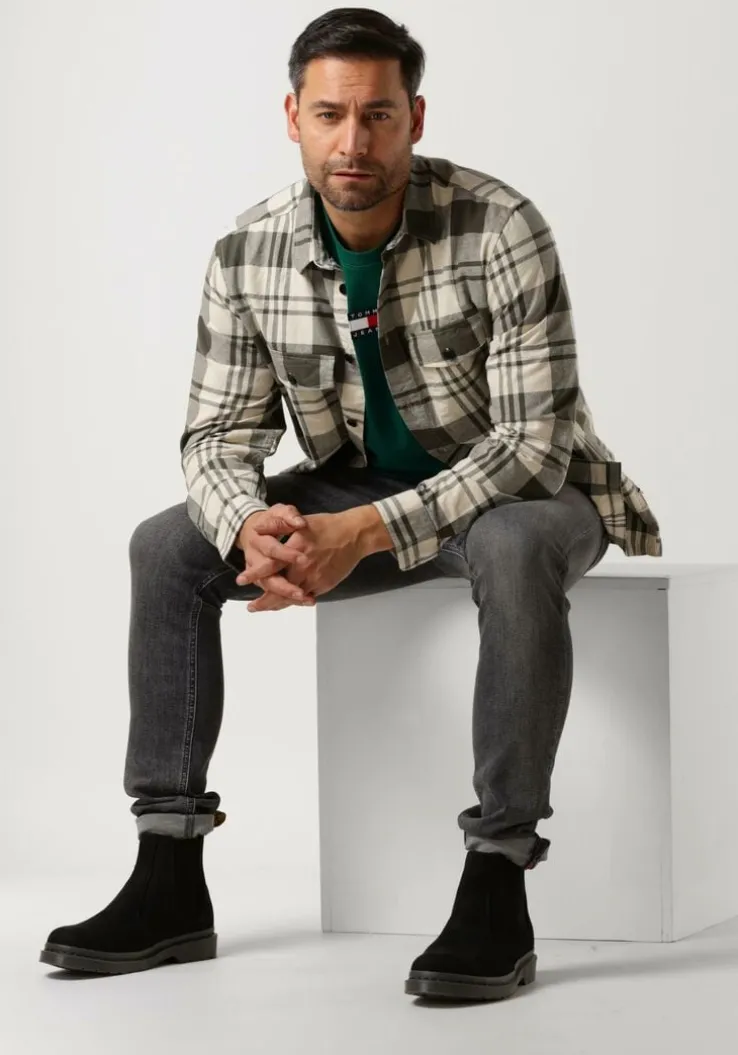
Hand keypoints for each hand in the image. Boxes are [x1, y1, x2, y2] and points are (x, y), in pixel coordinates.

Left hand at [237, 510, 367, 612]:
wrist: (355, 535)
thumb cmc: (328, 526)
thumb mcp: (301, 522)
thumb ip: (277, 526)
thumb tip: (257, 529)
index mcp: (296, 549)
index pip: (271, 565)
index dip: (255, 574)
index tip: (241, 581)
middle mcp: (304, 566)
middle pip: (280, 589)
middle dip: (264, 601)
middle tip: (251, 607)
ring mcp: (315, 578)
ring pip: (292, 597)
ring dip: (277, 604)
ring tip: (264, 607)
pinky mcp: (324, 585)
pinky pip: (306, 597)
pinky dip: (294, 601)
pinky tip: (286, 602)